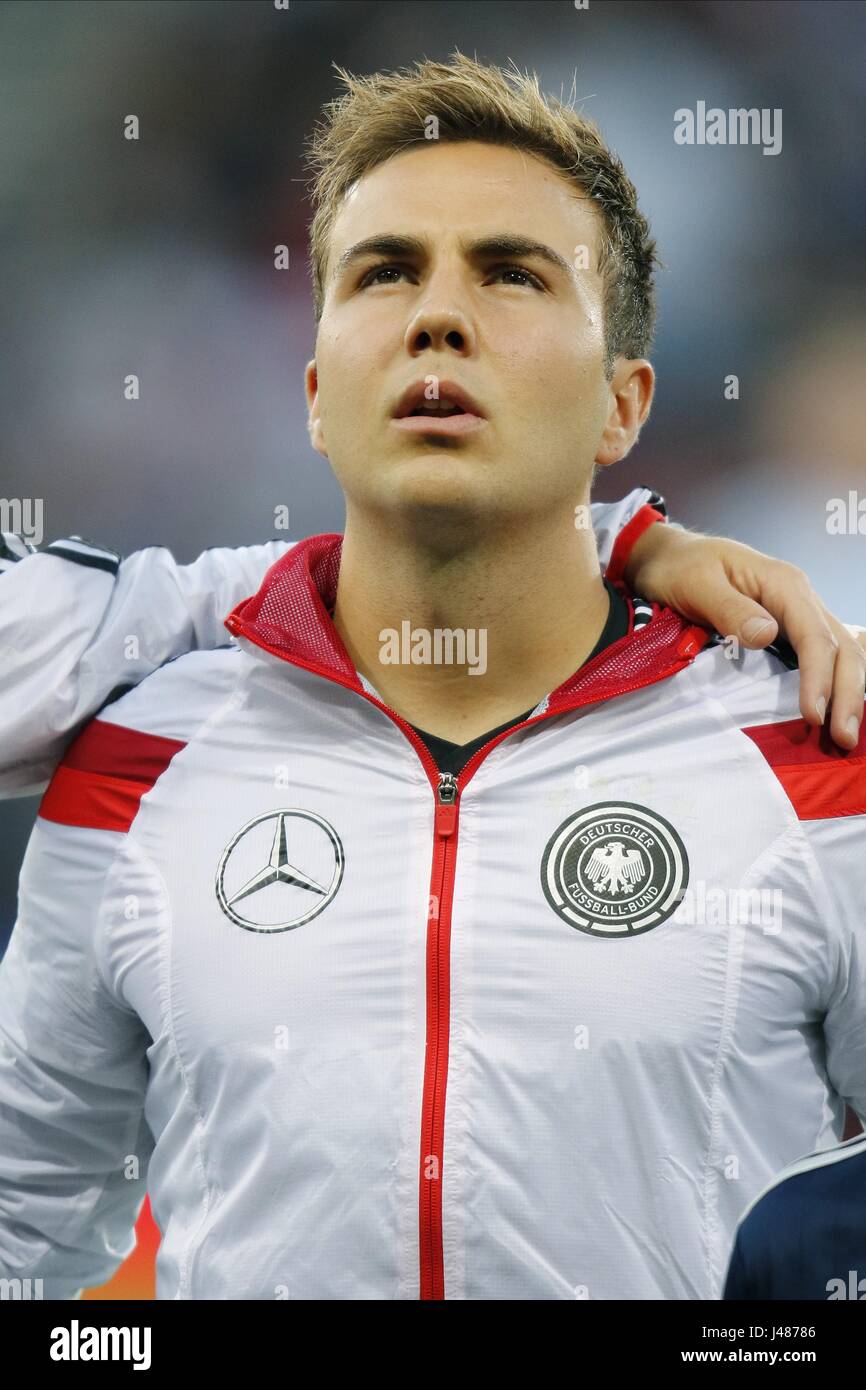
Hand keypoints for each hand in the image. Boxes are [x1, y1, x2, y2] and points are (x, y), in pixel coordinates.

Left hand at [624, 524, 865, 749]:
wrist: (669, 555)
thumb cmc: (679, 567)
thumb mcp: (696, 584)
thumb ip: (730, 609)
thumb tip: (768, 636)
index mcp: (784, 583)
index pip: (814, 635)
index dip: (818, 677)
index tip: (813, 715)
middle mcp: (800, 597)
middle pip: (841, 646)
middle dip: (848, 693)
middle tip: (844, 738)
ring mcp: (797, 613)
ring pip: (840, 652)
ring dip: (846, 692)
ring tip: (845, 735)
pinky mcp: (788, 629)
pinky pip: (821, 656)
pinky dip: (832, 684)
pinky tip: (831, 712)